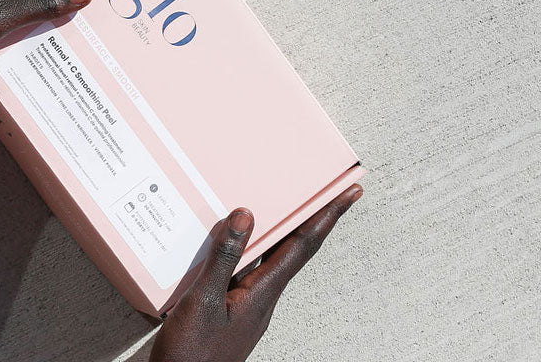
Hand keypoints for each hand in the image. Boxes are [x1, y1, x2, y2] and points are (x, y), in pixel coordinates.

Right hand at [149, 185, 363, 361]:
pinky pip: (247, 272)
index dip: (327, 217)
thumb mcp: (202, 301)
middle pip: (295, 251)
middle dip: (315, 221)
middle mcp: (261, 299)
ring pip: (271, 261)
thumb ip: (224, 258)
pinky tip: (235, 245)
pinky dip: (249, 251)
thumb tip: (245, 217)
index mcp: (261, 294)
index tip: (348, 193)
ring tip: (291, 209)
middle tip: (333, 194)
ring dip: (283, 234)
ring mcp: (247, 306)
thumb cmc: (192, 355)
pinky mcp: (230, 310)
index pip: (302, 246)